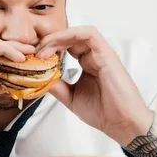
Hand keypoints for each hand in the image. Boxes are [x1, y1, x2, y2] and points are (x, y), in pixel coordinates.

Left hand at [36, 26, 152, 146]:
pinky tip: (57, 43)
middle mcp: (94, 56)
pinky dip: (71, 34)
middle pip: (69, 37)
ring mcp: (101, 54)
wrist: (121, 124)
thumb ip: (57, 86)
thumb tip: (40, 78)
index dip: (48, 48)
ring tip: (44, 49)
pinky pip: (89, 34)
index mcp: (87, 64)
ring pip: (77, 33)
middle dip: (49, 41)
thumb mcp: (71, 97)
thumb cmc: (103, 112)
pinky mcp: (107, 54)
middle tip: (34, 52)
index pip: (66, 47)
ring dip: (57, 37)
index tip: (34, 58)